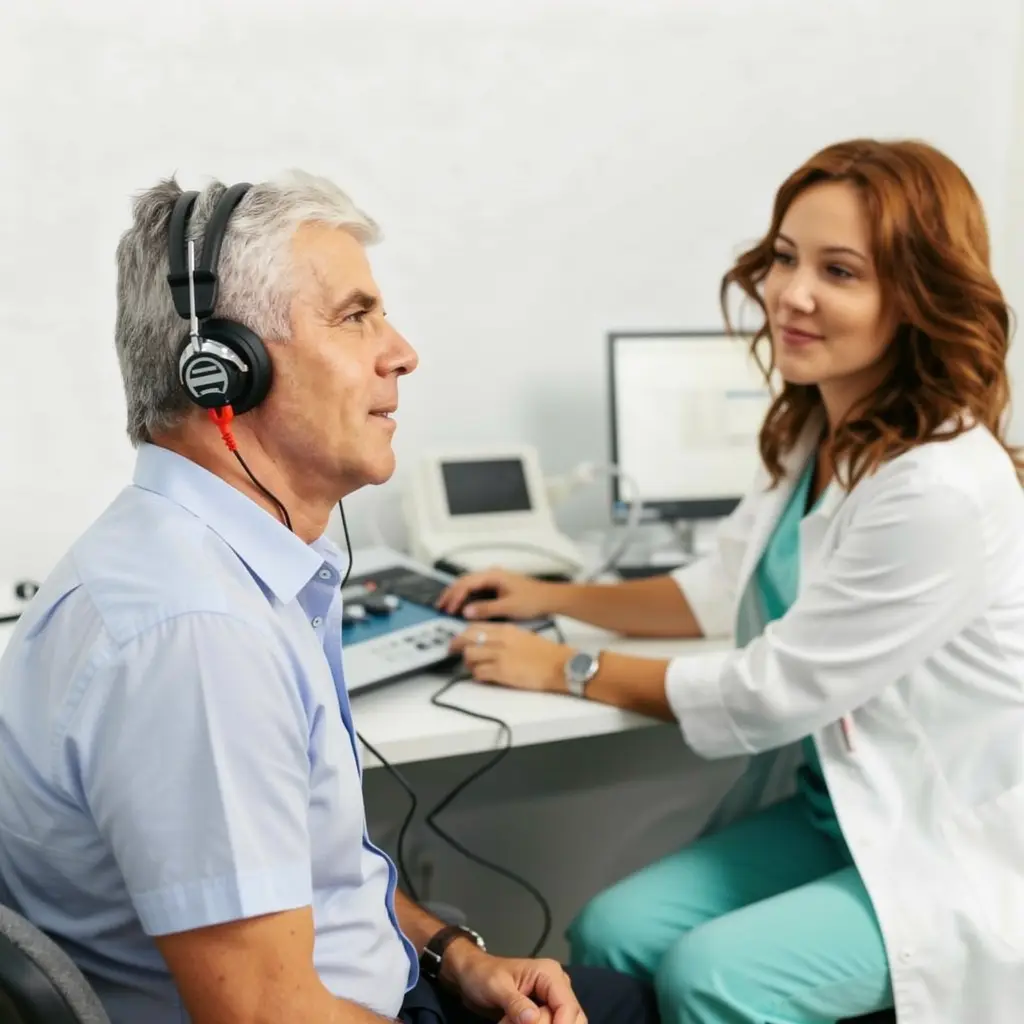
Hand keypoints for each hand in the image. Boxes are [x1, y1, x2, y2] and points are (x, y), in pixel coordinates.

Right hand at [436, 569, 559, 620]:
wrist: (550, 598)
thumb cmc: (533, 599)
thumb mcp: (508, 607)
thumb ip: (486, 609)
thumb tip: (466, 612)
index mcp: (493, 575)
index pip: (466, 583)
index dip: (455, 596)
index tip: (448, 609)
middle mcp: (492, 574)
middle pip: (464, 581)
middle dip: (451, 593)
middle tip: (440, 606)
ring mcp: (495, 579)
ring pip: (469, 584)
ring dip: (458, 594)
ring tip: (447, 605)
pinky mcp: (498, 586)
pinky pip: (477, 589)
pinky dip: (467, 596)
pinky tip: (463, 605)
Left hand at [442, 942, 584, 1023]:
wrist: (472, 975)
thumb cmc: (483, 975)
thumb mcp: (496, 987)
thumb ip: (515, 1003)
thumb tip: (533, 1020)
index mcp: (549, 973)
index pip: (567, 1006)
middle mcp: (557, 986)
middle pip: (571, 1019)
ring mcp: (553, 1000)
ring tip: (509, 1022)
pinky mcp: (546, 1012)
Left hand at [449, 623, 570, 692]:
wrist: (560, 665)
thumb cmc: (546, 653)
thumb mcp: (523, 636)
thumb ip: (504, 637)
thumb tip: (487, 643)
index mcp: (506, 629)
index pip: (475, 626)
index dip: (462, 633)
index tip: (458, 639)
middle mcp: (500, 640)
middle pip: (467, 638)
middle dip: (456, 645)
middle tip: (452, 651)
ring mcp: (500, 655)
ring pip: (469, 655)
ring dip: (468, 663)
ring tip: (474, 667)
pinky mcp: (501, 672)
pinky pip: (478, 673)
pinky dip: (477, 676)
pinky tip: (484, 677)